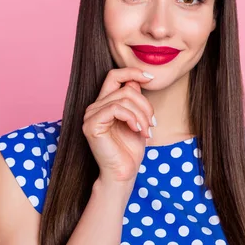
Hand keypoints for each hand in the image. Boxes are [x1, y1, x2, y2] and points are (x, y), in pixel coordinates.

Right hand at [82, 67, 155, 184]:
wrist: (123, 172)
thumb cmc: (130, 149)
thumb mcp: (138, 119)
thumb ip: (134, 100)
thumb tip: (137, 80)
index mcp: (105, 103)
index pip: (115, 75)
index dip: (132, 72)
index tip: (151, 78)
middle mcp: (95, 106)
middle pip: (125, 88)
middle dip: (145, 105)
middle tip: (153, 123)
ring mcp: (91, 115)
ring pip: (124, 98)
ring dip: (142, 115)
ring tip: (147, 130)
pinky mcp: (91, 124)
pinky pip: (116, 109)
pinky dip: (132, 118)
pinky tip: (137, 130)